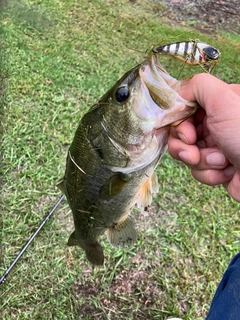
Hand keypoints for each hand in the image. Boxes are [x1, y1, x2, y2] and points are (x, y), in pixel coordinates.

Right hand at [168, 73, 239, 201]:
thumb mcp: (224, 100)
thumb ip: (197, 86)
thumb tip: (175, 96)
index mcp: (217, 104)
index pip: (183, 109)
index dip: (179, 124)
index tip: (188, 134)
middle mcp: (214, 123)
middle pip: (179, 132)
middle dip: (184, 146)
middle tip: (194, 154)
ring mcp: (214, 145)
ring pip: (185, 153)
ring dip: (200, 161)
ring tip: (221, 162)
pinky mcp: (215, 166)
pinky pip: (197, 170)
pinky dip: (209, 173)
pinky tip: (227, 172)